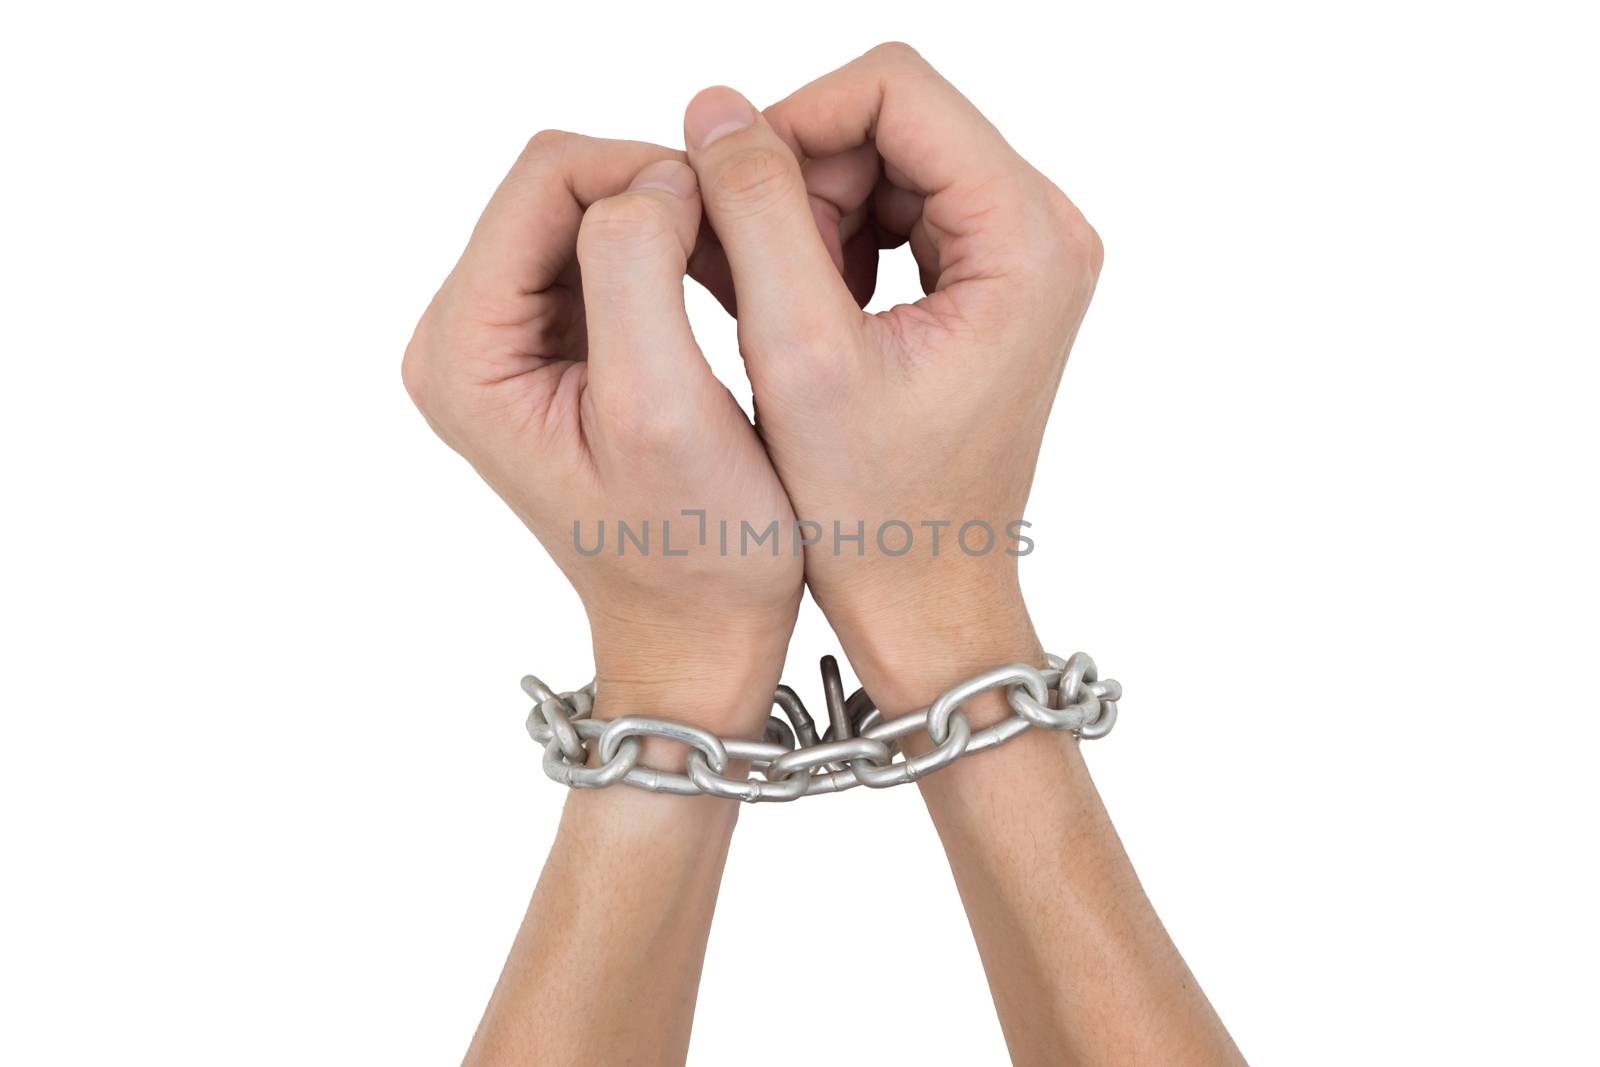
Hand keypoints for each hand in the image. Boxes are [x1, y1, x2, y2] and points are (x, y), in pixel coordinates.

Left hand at [402, 134, 800, 736]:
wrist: (699, 635)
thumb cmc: (694, 552)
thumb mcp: (663, 410)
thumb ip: (637, 270)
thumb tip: (655, 177)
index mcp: (467, 352)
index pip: (546, 180)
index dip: (648, 172)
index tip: (735, 222)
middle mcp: (465, 341)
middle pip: (561, 191)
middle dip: (659, 198)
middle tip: (745, 254)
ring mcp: (505, 348)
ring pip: (589, 216)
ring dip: (670, 228)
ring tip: (740, 284)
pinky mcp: (549, 355)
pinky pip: (605, 258)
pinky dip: (669, 258)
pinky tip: (719, 300)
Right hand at [681, 43, 1103, 709]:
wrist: (924, 591)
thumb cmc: (874, 508)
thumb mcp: (800, 354)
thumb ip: (757, 212)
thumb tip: (717, 108)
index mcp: (1026, 238)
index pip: (896, 88)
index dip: (794, 120)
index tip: (727, 194)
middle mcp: (1045, 230)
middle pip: (895, 119)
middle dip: (803, 176)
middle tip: (751, 271)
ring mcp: (1024, 253)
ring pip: (889, 160)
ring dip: (812, 211)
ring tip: (775, 302)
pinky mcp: (994, 278)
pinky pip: (900, 210)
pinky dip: (835, 241)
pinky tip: (803, 310)